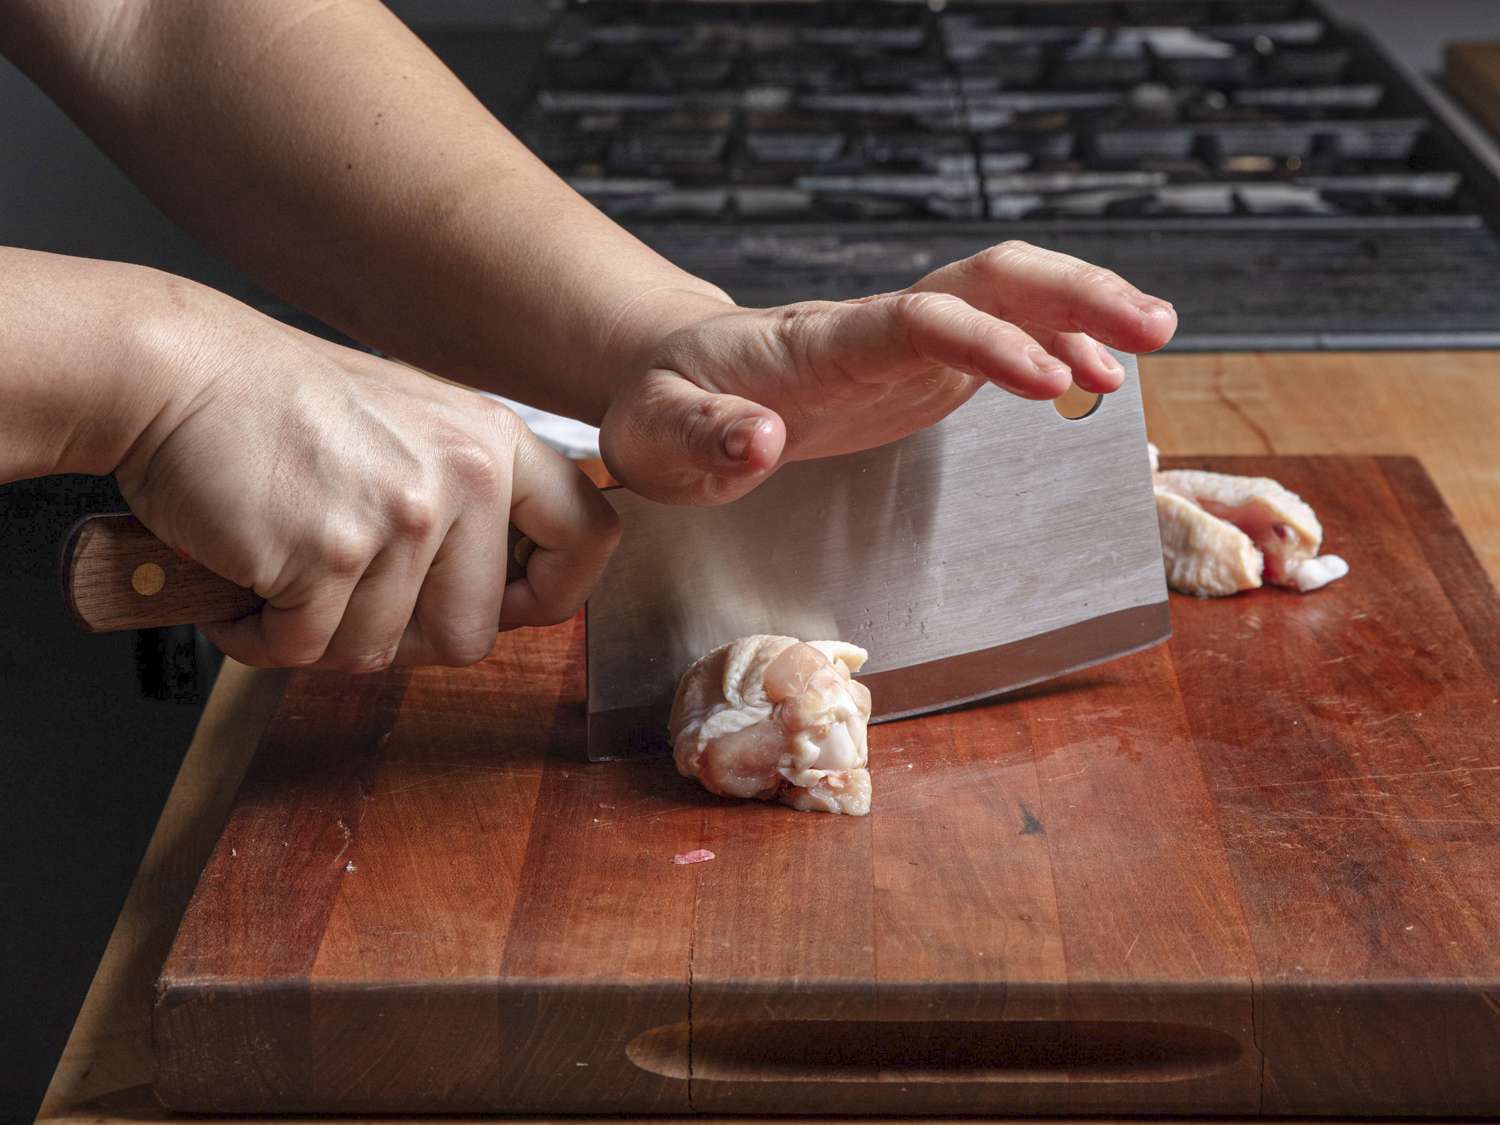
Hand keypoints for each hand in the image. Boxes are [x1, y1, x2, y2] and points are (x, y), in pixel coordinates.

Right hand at [117, 292, 618, 670]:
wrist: (172, 371)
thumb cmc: (278, 406)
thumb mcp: (411, 425)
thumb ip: (467, 497)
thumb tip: (510, 588)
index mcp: (494, 443)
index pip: (590, 538)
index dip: (551, 594)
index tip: (505, 605)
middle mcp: (464, 476)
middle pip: (470, 636)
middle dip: (397, 637)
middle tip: (340, 594)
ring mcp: (401, 516)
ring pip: (378, 652)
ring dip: (318, 636)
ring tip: (283, 570)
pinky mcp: (330, 554)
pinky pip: (306, 650)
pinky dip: (262, 636)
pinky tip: (245, 580)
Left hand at [601, 241, 1175, 503]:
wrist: (674, 380)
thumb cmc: (663, 406)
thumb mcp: (657, 435)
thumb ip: (705, 438)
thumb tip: (762, 442)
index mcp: (818, 344)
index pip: (916, 321)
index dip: (985, 340)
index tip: (1048, 376)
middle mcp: (874, 329)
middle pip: (985, 281)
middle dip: (1070, 293)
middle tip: (1151, 326)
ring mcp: (903, 346)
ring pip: (1005, 298)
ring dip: (1081, 309)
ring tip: (1154, 338)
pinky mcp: (918, 371)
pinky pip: (1002, 341)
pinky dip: (1057, 350)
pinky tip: (1098, 378)